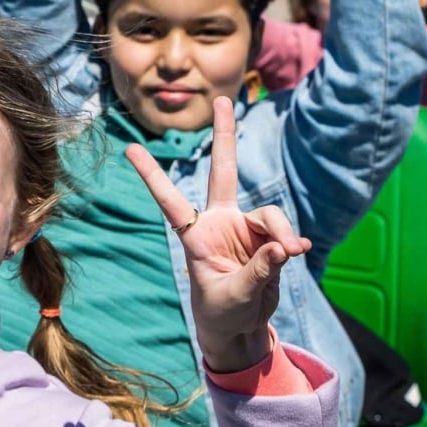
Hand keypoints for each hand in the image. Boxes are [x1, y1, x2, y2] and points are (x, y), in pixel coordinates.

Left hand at [127, 97, 311, 372]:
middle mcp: (220, 222)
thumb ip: (258, 271)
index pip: (170, 200)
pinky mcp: (268, 239)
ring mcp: (246, 228)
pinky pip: (284, 233)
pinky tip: (298, 253)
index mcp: (196, 234)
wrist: (240, 327)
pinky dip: (291, 242)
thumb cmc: (223, 312)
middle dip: (225, 136)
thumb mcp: (234, 295)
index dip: (151, 175)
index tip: (128, 147)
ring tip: (290, 255)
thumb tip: (284, 247)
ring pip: (269, 215)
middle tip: (222, 99)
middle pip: (224, 171)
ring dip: (281, 233)